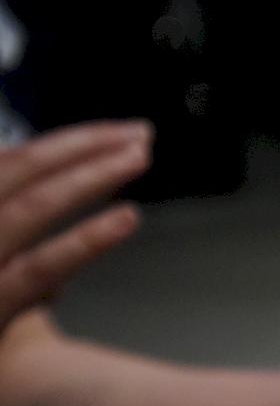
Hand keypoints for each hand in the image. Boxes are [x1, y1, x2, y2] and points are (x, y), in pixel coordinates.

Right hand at [0, 123, 150, 334]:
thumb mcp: (9, 269)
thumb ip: (17, 225)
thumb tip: (68, 183)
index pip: (10, 162)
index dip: (65, 143)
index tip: (113, 132)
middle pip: (17, 171)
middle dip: (82, 145)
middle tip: (140, 133)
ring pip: (28, 210)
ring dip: (87, 177)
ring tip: (138, 159)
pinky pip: (32, 273)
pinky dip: (82, 241)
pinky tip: (126, 221)